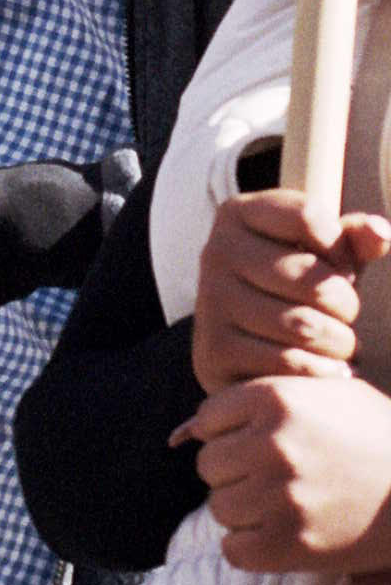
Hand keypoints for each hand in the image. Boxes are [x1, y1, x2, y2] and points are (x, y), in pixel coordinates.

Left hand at [175, 375, 390, 573]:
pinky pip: (234, 550)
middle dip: (231, 471)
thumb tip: (202, 421)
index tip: (245, 443)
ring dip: (240, 509)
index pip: (207, 418)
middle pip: (208, 463)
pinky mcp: (292, 545)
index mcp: (274, 399)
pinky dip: (248, 546)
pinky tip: (274, 535)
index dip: (224, 432)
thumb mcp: (326, 390)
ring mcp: (280, 497)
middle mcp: (270, 445)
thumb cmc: (376, 434)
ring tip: (273, 506)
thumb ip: (268, 394)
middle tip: (263, 478)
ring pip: (218, 507)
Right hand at [191, 188, 388, 389]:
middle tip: (344, 315)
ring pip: (304, 326)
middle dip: (346, 304)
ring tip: (338, 343)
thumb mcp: (322, 256)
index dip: (342, 249)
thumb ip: (353, 240)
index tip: (340, 267)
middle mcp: (215, 250)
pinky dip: (321, 371)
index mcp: (238, 213)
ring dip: (339, 343)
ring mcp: (210, 301)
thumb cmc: (295, 288)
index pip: (309, 218)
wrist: (246, 346)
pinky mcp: (214, 350)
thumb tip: (381, 230)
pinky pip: (290, 363)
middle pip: (312, 278)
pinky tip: (325, 368)